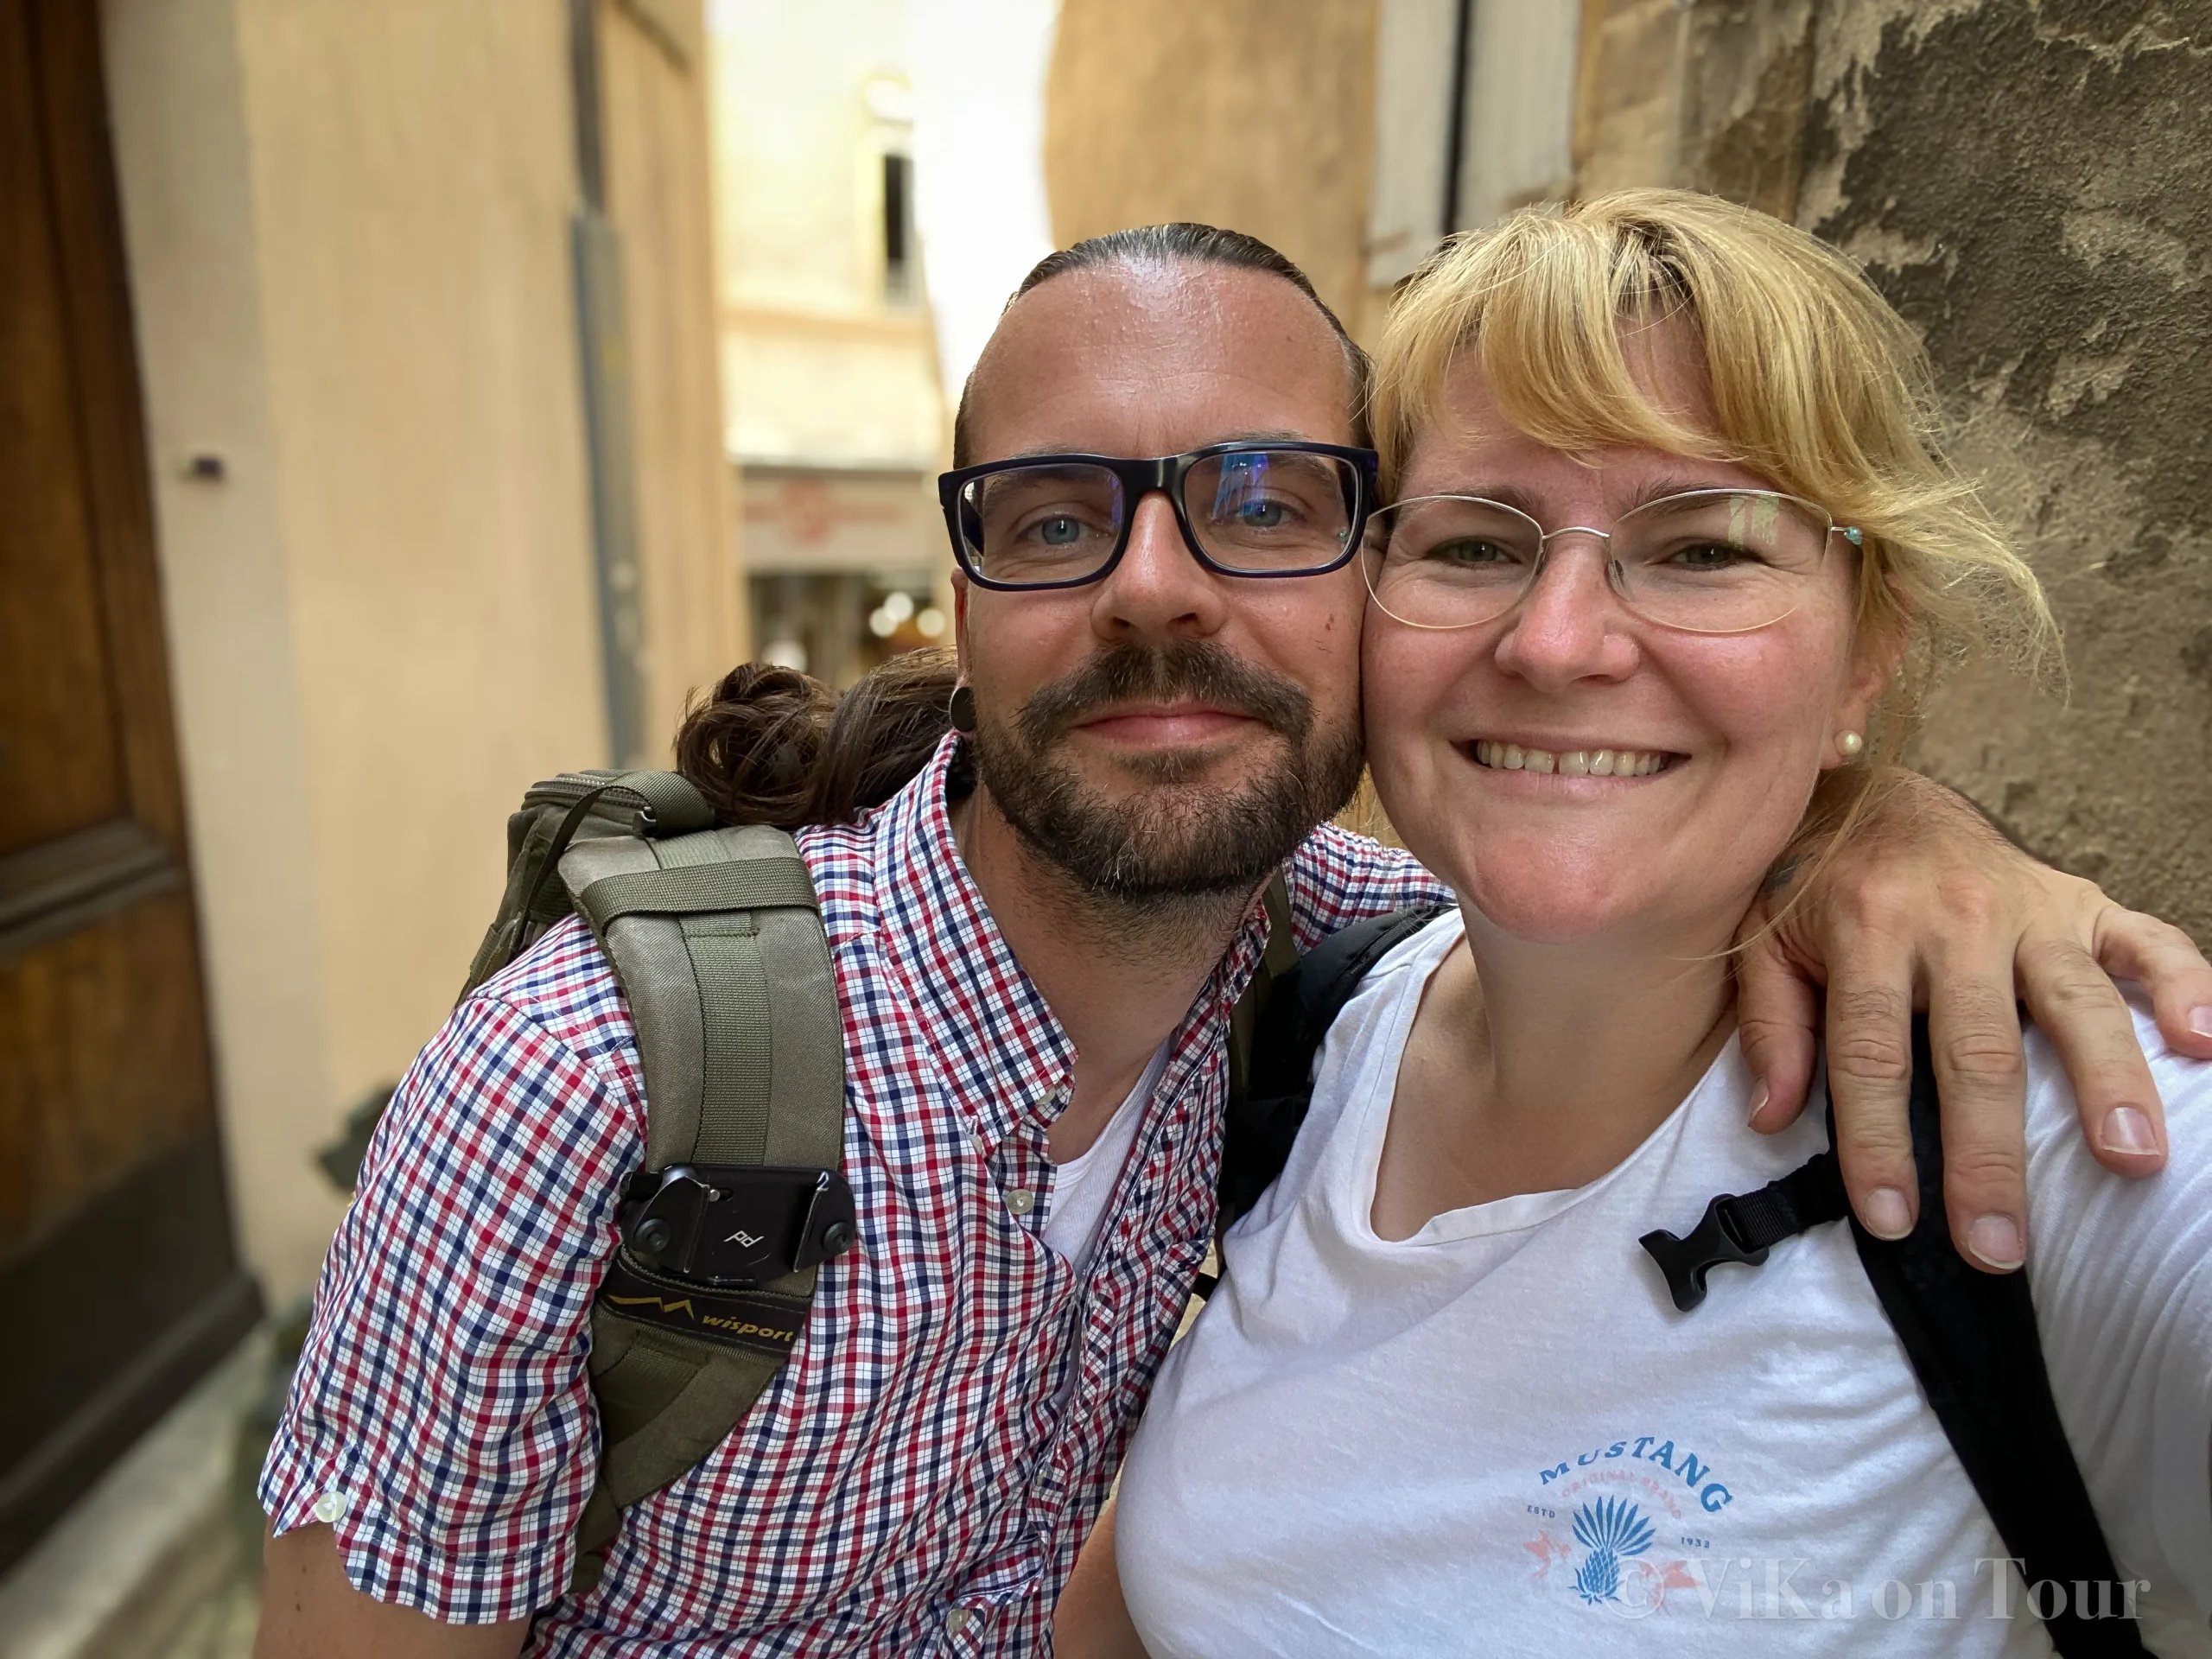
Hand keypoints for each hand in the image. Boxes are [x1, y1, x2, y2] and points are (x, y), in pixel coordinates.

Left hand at [1735, 769, 2211, 1270]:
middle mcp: (1952, 916)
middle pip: (1977, 1050)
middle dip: (1988, 1155)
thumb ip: (1771, 1024)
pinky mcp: (2081, 899)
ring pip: (2075, 1001)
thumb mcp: (1764, 938)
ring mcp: (2026, 906)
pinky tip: (2208, 1043)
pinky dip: (2187, 986)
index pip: (1871, 1053)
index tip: (1891, 1220)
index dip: (1878, 1141)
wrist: (1876, 792)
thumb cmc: (1818, 883)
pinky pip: (2147, 940)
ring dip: (2108, 1082)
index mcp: (1865, 926)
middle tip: (1998, 1242)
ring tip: (2131, 1160)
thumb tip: (1773, 1118)